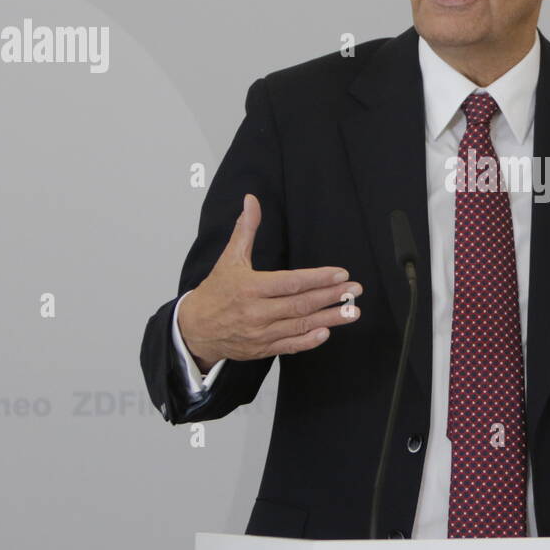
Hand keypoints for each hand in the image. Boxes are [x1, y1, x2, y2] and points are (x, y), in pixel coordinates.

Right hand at [177, 193, 361, 369]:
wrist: (194, 329)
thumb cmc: (215, 292)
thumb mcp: (229, 259)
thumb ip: (246, 230)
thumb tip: (251, 201)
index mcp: (251, 288)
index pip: (291, 282)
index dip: (318, 278)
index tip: (340, 274)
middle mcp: (257, 312)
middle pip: (301, 304)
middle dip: (331, 296)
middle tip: (355, 290)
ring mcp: (261, 333)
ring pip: (300, 325)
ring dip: (329, 318)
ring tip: (352, 311)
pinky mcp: (262, 348)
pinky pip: (290, 345)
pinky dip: (309, 340)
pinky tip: (326, 332)